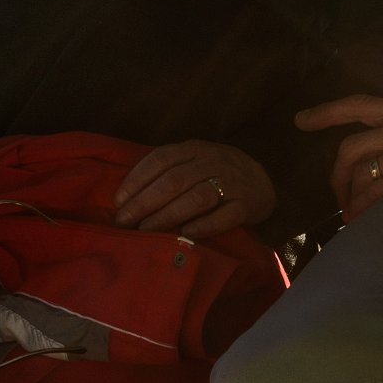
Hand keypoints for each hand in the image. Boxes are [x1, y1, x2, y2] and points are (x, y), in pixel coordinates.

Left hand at [114, 140, 275, 238]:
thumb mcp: (195, 161)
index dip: (137, 179)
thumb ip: (168, 171)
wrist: (264, 182)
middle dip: (145, 202)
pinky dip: (204, 225)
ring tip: (146, 230)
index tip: (118, 202)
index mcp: (196, 148)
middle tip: (124, 221)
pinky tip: (185, 233)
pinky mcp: (247, 204)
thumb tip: (127, 196)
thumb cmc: (218, 174)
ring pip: (197, 197)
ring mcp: (232, 182)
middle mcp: (213, 162)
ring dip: (168, 215)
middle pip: (175, 180)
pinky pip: (225, 216)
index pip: (161, 159)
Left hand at [298, 96, 382, 219]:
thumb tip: (382, 156)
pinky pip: (377, 194)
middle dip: (336, 178)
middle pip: (350, 149)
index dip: (326, 113)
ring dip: (350, 200)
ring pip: (362, 176)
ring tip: (353, 216)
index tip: (302, 121)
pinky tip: (363, 221)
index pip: (360, 105)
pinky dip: (363, 210)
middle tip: (339, 198)